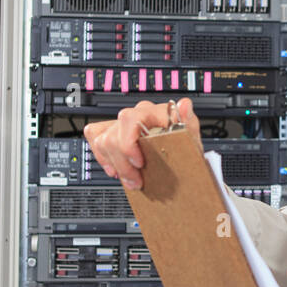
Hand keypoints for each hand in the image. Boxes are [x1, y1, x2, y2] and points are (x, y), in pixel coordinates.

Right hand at [83, 98, 201, 189]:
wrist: (181, 153)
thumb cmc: (186, 145)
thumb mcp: (192, 138)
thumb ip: (188, 122)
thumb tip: (184, 106)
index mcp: (154, 111)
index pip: (129, 119)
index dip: (128, 144)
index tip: (140, 163)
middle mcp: (137, 113)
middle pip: (113, 136)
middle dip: (123, 163)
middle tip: (137, 180)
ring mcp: (124, 122)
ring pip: (102, 140)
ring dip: (114, 164)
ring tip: (130, 179)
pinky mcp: (113, 130)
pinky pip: (95, 136)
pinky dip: (103, 155)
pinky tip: (115, 167)